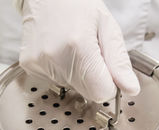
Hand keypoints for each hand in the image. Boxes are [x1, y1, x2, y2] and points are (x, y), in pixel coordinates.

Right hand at [17, 0, 139, 102]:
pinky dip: (61, 71)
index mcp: (79, 47)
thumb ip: (119, 62)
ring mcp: (39, 63)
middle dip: (93, 78)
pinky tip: (58, 50)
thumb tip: (130, 88)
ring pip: (70, 88)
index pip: (101, 92)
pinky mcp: (29, 66)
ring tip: (71, 48)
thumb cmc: (77, 4)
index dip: (108, 84)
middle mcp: (55, 58)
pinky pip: (55, 81)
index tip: (107, 69)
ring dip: (76, 74)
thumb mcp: (108, 27)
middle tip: (88, 53)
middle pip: (86, 92)